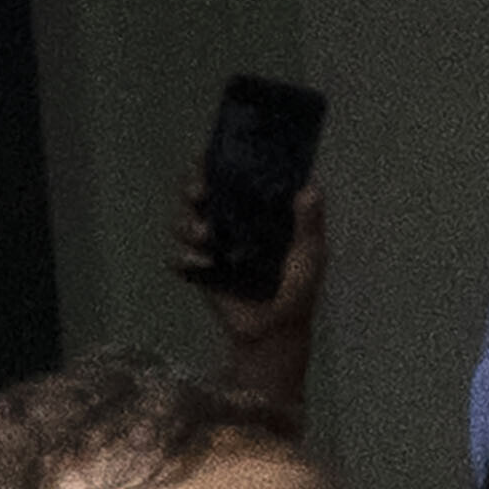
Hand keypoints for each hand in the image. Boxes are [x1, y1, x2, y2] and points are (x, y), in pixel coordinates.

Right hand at [174, 168, 325, 409]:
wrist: (272, 334)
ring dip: (188, 225)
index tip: (210, 155)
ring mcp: (212, 246)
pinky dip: (185, 260)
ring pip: (183, 221)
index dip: (216, 160)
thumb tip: (311, 187)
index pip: (231, 175)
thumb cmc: (297, 293)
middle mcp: (230, 222)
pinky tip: (203, 266)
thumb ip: (309, 224)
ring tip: (206, 238)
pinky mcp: (199, 271)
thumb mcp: (309, 256)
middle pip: (198, 191)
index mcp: (255, 210)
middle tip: (201, 194)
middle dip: (193, 187)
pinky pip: (178, 258)